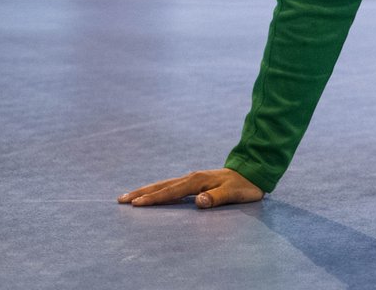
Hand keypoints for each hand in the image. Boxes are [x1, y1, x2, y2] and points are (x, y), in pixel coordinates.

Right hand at [117, 167, 262, 208]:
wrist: (254, 171)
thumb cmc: (244, 186)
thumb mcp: (234, 193)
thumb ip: (217, 198)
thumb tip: (199, 201)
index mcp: (197, 180)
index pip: (171, 192)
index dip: (154, 199)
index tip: (136, 204)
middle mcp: (192, 177)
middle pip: (162, 186)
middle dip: (142, 192)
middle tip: (121, 199)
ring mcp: (193, 178)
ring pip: (164, 184)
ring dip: (147, 190)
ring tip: (129, 196)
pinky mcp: (195, 181)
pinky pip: (171, 186)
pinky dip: (158, 190)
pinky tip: (152, 195)